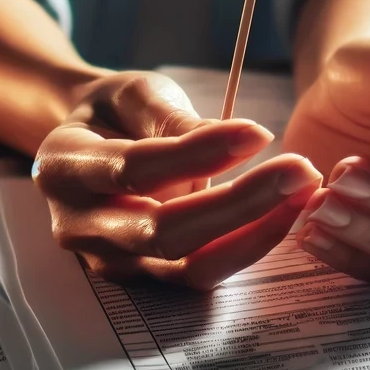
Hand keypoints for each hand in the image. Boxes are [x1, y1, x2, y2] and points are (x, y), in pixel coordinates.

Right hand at [33, 71, 320, 287]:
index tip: (259, 132)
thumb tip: (234, 140)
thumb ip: (172, 116)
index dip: (199, 153)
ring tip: (304, 192)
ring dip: (256, 232)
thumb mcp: (134, 93)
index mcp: (64, 169)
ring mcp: (112, 261)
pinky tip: (288, 213)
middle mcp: (79, 227)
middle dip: (240, 203)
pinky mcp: (148, 277)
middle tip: (300, 170)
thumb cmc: (116, 113)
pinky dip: (250, 245)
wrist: (92, 145)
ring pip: (188, 264)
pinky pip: (204, 272)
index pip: (136, 168)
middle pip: (163, 230)